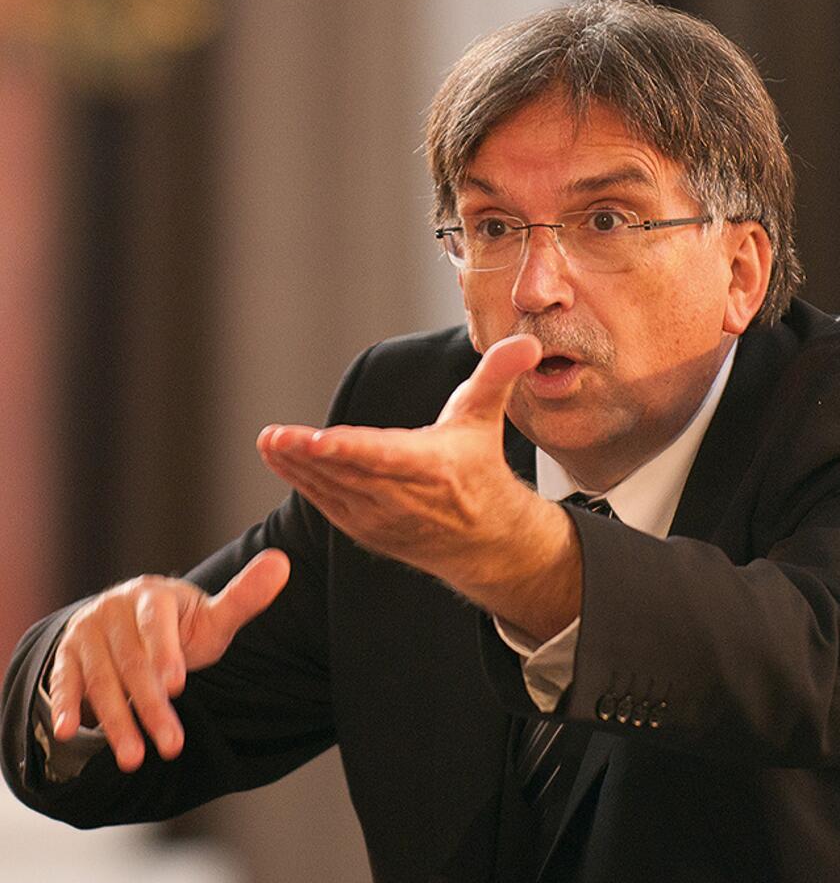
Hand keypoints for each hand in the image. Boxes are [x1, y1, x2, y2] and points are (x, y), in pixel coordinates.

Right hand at [50, 549, 289, 771]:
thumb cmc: (182, 625)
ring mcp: (86, 632)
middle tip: (171, 746)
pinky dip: (65, 705)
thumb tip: (283, 563)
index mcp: (152, 595)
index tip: (177, 686)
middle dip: (150, 706)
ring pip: (101, 680)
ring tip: (134, 758)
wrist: (129, 621)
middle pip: (131, 663)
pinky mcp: (67, 656)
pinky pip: (65, 682)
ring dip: (116, 721)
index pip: (156, 623)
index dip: (164, 653)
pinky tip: (68, 731)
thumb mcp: (212, 615)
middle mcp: (113, 609)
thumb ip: (244, 597)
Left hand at [257, 335, 580, 639]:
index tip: (313, 438)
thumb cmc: (477, 467)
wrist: (485, 537)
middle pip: (349, 474)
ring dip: (297, 468)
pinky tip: (280, 459)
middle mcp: (406, 497)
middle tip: (273, 435)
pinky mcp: (368, 530)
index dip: (346, 448)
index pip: (382, 455)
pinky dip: (303, 483)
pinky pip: (329, 505)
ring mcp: (384, 518)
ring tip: (269, 442)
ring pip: (333, 490)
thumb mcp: (486, 418)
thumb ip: (498, 375)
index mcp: (433, 467)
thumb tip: (526, 344)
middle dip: (307, 456)